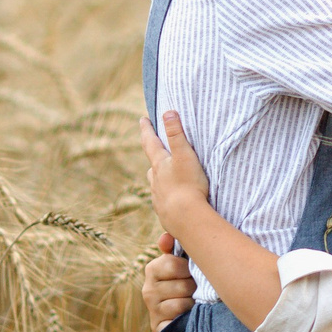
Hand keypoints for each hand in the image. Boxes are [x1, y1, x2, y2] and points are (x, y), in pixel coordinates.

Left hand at [139, 111, 214, 239]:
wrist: (186, 218)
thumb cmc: (188, 185)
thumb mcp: (184, 155)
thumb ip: (176, 134)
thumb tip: (168, 113)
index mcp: (159, 164)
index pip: (150, 142)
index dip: (146, 129)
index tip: (143, 120)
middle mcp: (155, 181)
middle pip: (152, 165)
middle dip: (154, 157)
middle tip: (155, 150)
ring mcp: (158, 197)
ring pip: (156, 184)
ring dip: (160, 178)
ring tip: (166, 176)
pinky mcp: (164, 213)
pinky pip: (164, 201)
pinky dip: (167, 197)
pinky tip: (174, 200)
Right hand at [142, 234, 195, 328]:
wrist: (185, 312)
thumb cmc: (187, 280)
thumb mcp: (183, 261)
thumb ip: (176, 245)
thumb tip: (165, 238)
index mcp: (152, 269)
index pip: (174, 264)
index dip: (190, 269)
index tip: (192, 272)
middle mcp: (148, 290)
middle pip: (183, 286)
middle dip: (195, 288)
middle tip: (196, 289)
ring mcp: (152, 310)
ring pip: (182, 304)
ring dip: (193, 303)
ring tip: (193, 301)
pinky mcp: (158, 327)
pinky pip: (177, 321)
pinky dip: (185, 319)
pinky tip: (187, 316)